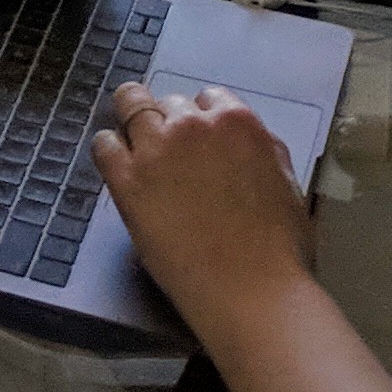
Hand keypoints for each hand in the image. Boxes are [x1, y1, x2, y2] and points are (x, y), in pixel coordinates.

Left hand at [91, 80, 312, 333]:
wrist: (253, 293)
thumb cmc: (279, 250)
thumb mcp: (288, 184)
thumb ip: (264, 150)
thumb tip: (248, 140)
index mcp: (238, 123)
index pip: (209, 98)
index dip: (203, 119)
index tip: (200, 139)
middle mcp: (193, 125)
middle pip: (169, 103)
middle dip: (171, 124)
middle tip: (173, 154)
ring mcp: (156, 150)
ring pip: (131, 106)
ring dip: (135, 124)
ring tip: (138, 149)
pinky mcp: (127, 179)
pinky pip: (103, 144)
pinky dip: (109, 150)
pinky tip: (118, 167)